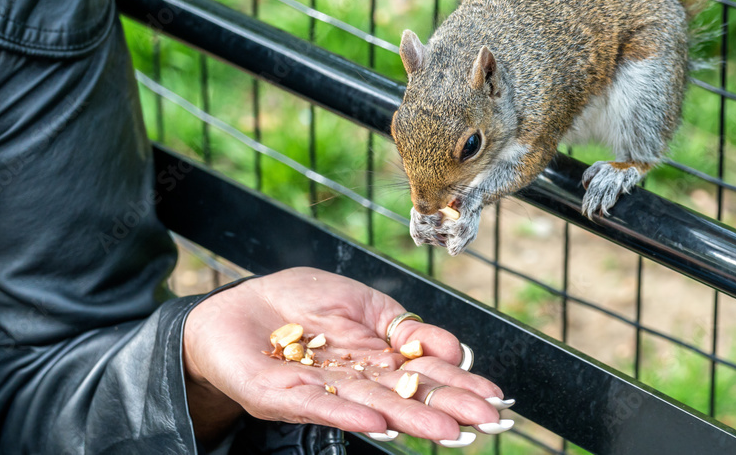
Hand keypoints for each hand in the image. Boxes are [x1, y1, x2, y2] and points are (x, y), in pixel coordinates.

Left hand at [183, 267, 508, 445]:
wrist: (239, 308)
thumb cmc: (301, 304)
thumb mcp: (364, 305)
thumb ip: (404, 328)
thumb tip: (453, 348)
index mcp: (377, 360)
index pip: (424, 375)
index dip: (459, 386)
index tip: (496, 400)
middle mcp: (355, 381)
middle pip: (406, 395)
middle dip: (447, 408)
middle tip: (486, 424)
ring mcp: (321, 389)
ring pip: (372, 405)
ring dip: (409, 419)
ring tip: (446, 431)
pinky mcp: (282, 393)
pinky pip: (318, 404)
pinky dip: (349, 415)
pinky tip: (377, 424)